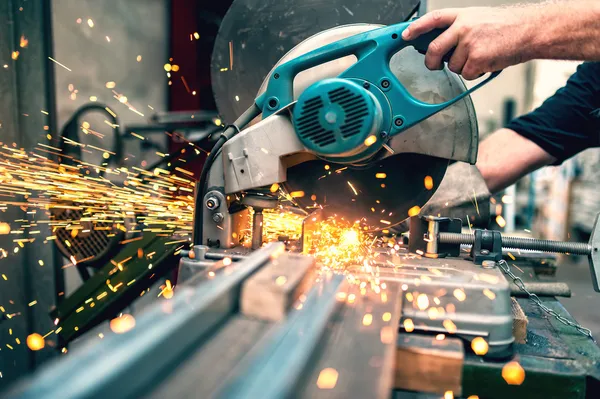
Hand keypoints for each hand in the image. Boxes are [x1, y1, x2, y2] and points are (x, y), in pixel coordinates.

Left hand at [402, 7, 533, 79]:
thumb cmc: (506, 26)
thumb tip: (441, 45)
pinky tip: (486, 62)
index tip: (405, 35)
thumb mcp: (478, 19)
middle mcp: (463, 28)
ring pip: (453, 66)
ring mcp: (469, 44)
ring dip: (464, 67)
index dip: (416, 28)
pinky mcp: (477, 59)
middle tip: (434, 65)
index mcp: (462, 16)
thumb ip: (459, 28)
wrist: (530, 30)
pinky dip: (475, 73)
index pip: (432, 20)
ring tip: (480, 56)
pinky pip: (466, 74)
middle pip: (434, 49)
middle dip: (431, 61)